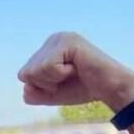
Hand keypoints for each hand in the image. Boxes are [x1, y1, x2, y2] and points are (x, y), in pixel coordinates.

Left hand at [18, 32, 133, 111]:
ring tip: (73, 72)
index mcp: (46, 50)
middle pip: (26, 73)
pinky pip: (48, 67)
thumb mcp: (50, 94)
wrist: (109, 89)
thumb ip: (32, 92)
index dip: (41, 87)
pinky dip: (60, 74)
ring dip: (54, 80)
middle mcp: (52, 40)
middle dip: (46, 84)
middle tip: (68, 78)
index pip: (24, 75)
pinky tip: (76, 68)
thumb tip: (25, 83)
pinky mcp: (68, 41)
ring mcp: (60, 38)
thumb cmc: (82, 89)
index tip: (62, 82)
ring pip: (34, 70)